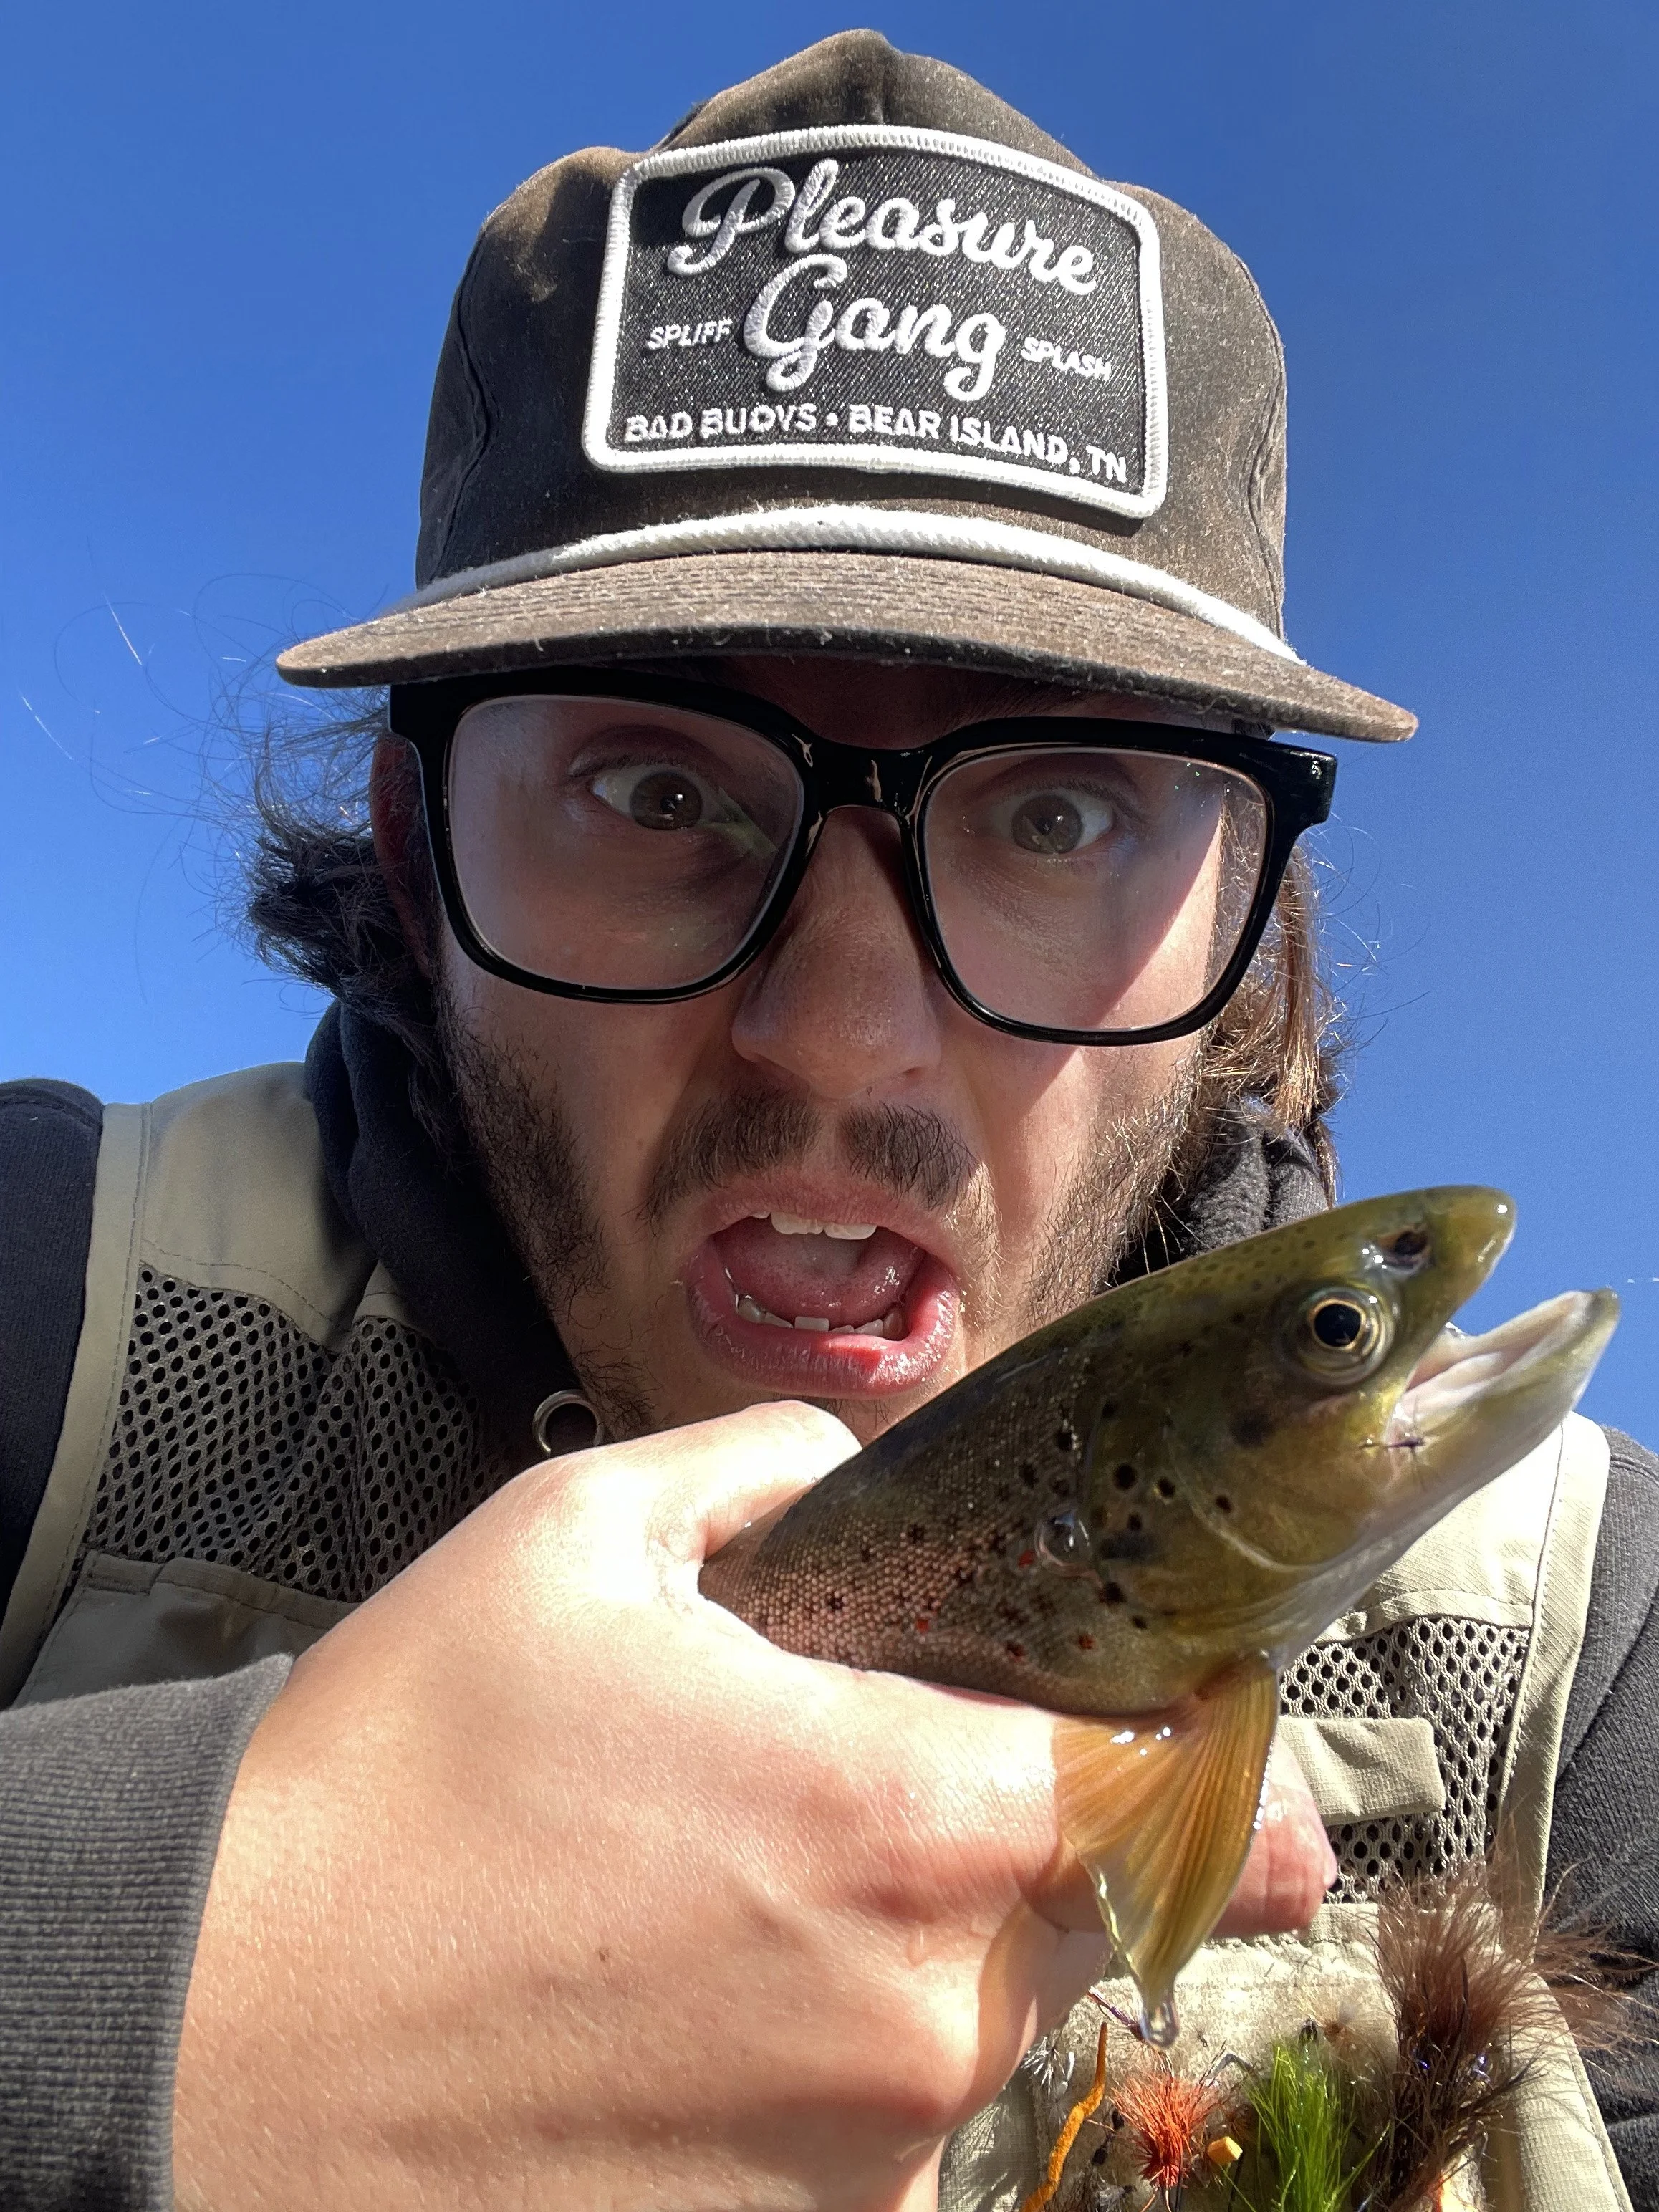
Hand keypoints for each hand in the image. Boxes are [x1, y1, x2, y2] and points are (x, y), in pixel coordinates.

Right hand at [174, 1402, 1329, 2211]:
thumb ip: (763, 1463)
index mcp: (907, 1815)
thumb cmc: (403, 1768)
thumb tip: (854, 1463)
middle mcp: (924, 2012)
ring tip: (734, 1893)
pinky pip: (868, 2134)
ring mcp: (862, 2162)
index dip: (1202, 1747)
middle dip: (1023, 1836)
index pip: (1167, 1789)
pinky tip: (682, 2005)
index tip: (1207, 1723)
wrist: (214, 2028)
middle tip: (893, 1782)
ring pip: (968, 2026)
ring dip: (908, 1947)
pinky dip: (822, 2062)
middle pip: (1072, 1907)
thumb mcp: (574, 1540)